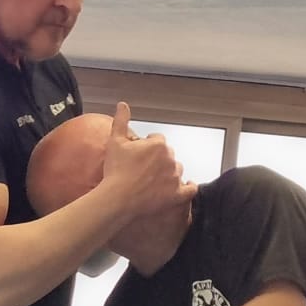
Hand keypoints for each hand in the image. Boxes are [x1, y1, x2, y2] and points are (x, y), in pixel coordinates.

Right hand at [99, 102, 194, 227]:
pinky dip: (189, 187)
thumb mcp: (115, 142)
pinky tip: (186, 186)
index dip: (148, 146)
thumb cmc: (116, 172)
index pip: (158, 140)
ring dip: (170, 173)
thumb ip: (121, 121)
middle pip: (168, 155)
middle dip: (159, 159)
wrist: (118, 200)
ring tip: (156, 181)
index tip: (141, 154)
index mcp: (158, 145)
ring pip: (177, 170)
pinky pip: (190, 190)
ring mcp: (175, 178)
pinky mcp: (178, 195)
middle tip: (145, 169)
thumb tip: (123, 105)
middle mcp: (170, 159)